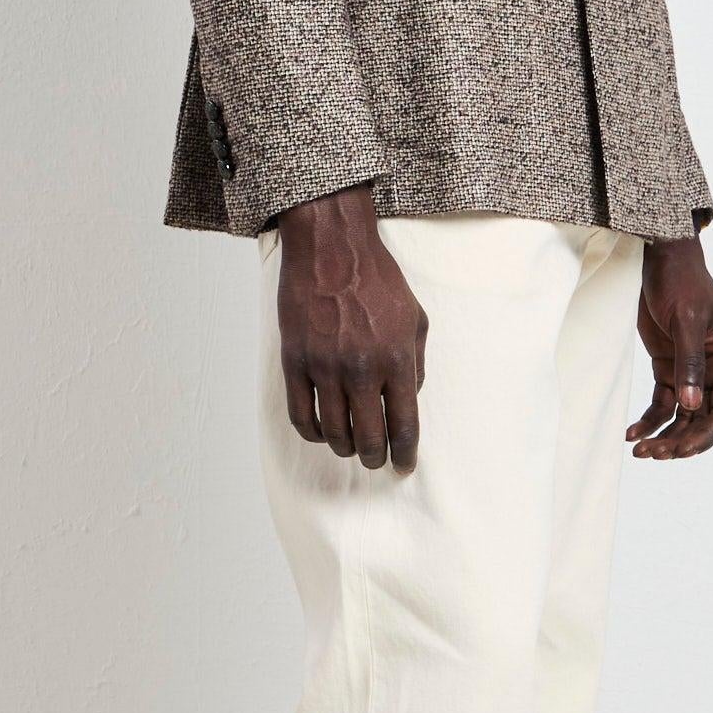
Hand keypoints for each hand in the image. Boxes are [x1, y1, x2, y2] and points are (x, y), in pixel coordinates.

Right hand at [276, 186, 427, 469]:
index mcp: (397, 359)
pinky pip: (301, 416)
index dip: (406, 453)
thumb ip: (417, 363)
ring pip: (334, 432)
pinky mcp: (295, 362)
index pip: (404, 425)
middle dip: (375, 457)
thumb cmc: (377, 279)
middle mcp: (361, 369)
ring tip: (351, 445)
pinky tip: (323, 430)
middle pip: (369, 438)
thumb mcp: (416, 318)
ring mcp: (325, 367)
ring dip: (345, 448)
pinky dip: (314, 433)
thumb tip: (409, 399)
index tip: (405, 465)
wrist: (331, 247)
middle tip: (377, 459)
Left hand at [628, 235, 712, 460]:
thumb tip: (693, 408)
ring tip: (640, 451)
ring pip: (682, 416)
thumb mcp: (687, 319)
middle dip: (680, 440)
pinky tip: (632, 433)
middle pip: (702, 420)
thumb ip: (689, 362)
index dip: (706, 435)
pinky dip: (649, 420)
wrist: (659, 257)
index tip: (681, 450)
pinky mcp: (668, 366)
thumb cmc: (680, 281)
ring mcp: (690, 370)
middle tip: (653, 455)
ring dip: (664, 435)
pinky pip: (663, 403)